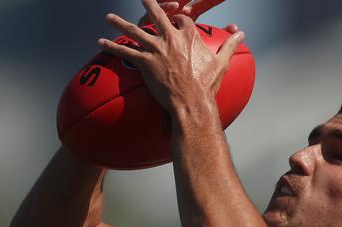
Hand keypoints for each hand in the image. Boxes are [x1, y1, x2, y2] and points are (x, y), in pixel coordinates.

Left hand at [98, 0, 244, 115]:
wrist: (191, 102)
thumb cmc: (207, 84)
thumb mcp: (222, 61)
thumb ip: (230, 44)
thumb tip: (241, 33)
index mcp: (189, 36)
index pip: (181, 19)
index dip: (178, 18)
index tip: (176, 19)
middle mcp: (170, 38)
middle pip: (156, 15)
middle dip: (148, 4)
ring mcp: (155, 49)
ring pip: (134, 30)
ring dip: (119, 23)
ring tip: (109, 17)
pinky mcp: (144, 63)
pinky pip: (124, 51)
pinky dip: (111, 45)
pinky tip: (100, 41)